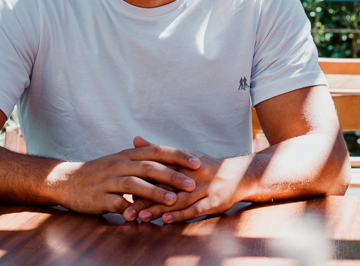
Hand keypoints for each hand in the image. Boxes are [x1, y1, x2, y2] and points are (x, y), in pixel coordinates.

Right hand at [45, 143, 200, 215]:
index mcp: (128, 154)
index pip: (157, 151)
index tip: (197, 162)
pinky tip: (145, 217)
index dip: (178, 156)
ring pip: (135, 184)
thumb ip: (144, 158)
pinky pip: (118, 204)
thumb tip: (172, 156)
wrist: (67, 181)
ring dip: (155, 192)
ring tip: (173, 200)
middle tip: (193, 183)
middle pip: (149, 167)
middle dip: (172, 175)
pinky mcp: (99, 198)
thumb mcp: (121, 160)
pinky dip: (132, 210)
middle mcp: (119, 165)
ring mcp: (109, 181)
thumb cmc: (100, 172)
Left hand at [122, 136, 249, 222]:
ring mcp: (204, 187)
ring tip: (141, 217)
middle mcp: (192, 173)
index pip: (156, 170)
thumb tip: (135, 139)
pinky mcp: (213, 201)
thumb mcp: (183, 156)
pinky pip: (195, 208)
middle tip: (126, 211)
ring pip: (178, 199)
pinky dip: (180, 214)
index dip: (138, 180)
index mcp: (182, 162)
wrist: (239, 174)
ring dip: (159, 208)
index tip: (120, 189)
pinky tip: (167, 220)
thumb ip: (158, 151)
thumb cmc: (205, 167)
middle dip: (145, 199)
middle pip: (164, 186)